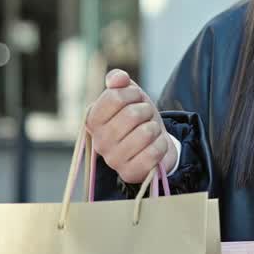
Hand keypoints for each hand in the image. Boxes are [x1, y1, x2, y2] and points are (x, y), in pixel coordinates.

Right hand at [85, 69, 175, 183]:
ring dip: (155, 128)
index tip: (136, 99)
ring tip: (150, 132)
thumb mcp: (129, 94)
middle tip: (146, 118)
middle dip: (146, 111)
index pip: (114, 97)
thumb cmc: (139, 117)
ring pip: (146, 132)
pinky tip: (155, 146)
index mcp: (93, 120)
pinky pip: (154, 152)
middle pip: (132, 114)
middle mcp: (99, 142)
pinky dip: (161, 145)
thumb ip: (119, 80)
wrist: (154, 143)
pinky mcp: (129, 173)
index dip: (132, 93)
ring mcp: (113, 160)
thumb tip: (118, 79)